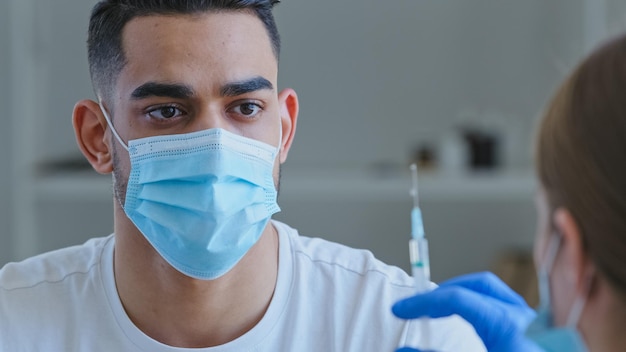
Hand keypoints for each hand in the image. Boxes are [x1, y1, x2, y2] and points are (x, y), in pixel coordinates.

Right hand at [392, 271, 541, 351]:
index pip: (456, 298)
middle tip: (422, 306)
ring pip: (497, 294)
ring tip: (445, 310)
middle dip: (445, 290)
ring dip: (467, 295)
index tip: (401, 309)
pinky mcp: (541, 335)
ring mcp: (535, 326)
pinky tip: (475, 325)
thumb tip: (402, 350)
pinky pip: (509, 308)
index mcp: (507, 326)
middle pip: (478, 286)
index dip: (423, 302)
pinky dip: (485, 307)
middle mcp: (524, 319)